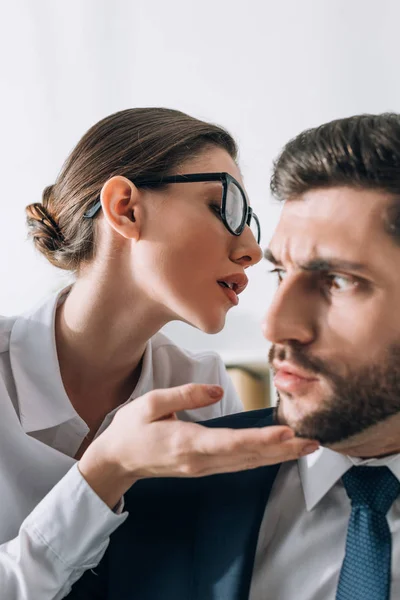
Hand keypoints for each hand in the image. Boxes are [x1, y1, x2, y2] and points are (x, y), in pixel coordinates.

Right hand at [78, 384, 318, 507]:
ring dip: (278, 456)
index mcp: (187, 442)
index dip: (261, 439)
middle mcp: (200, 460)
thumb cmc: (130, 430)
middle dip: (283, 450)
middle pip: (248, 457)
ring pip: (248, 463)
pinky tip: (277, 453)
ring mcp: (203, 468)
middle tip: (313, 442)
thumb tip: (214, 390)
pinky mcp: (203, 468)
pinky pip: (238, 464)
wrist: (116, 461)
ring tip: (305, 448)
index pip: (231, 442)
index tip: (287, 434)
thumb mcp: (151, 404)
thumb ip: (185, 395)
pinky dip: (262, 458)